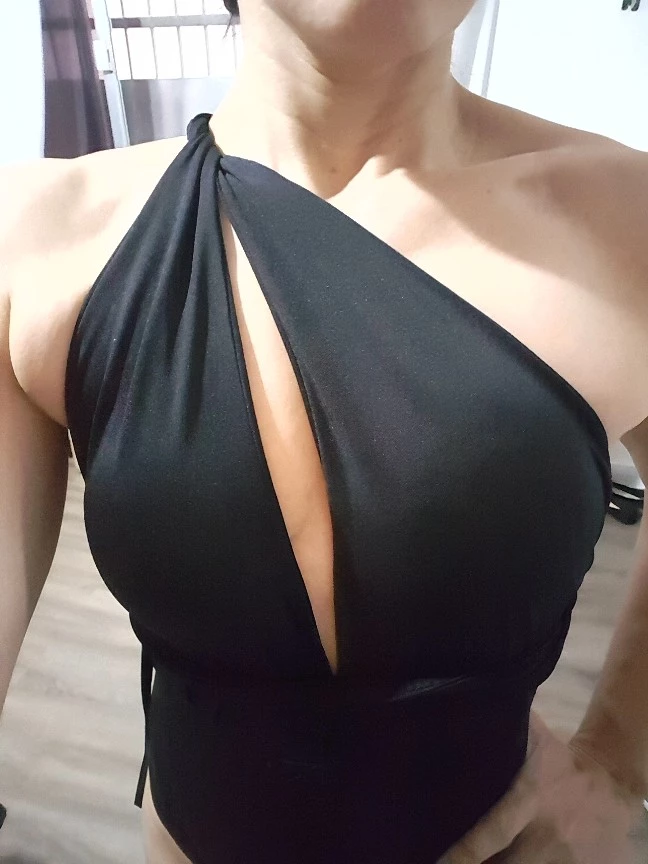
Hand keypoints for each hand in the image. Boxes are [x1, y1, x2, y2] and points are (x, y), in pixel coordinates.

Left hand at [440, 710, 646, 862]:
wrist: (611, 782)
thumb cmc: (559, 760)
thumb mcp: (534, 736)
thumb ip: (504, 725)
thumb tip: (464, 698)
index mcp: (529, 799)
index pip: (492, 832)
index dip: (464, 853)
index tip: (440, 862)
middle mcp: (545, 835)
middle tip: (448, 862)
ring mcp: (564, 860)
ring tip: (474, 862)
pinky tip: (509, 860)